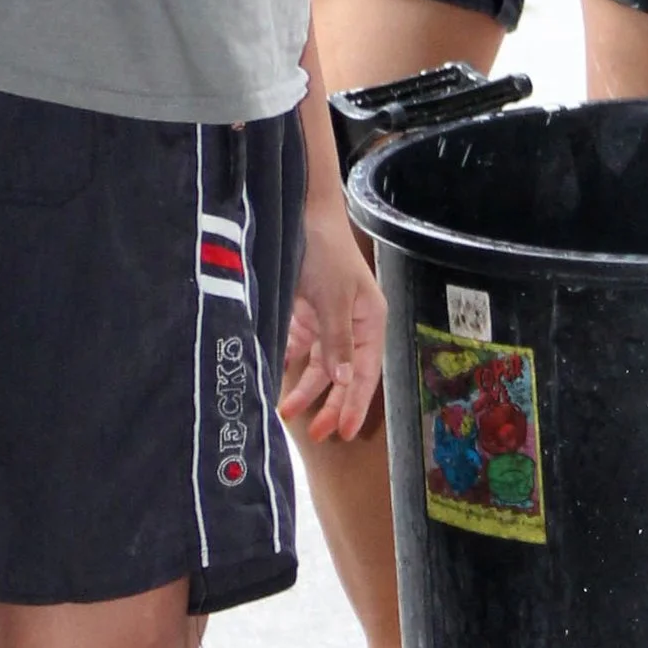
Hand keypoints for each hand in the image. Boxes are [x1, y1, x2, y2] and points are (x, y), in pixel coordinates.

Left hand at [279, 204, 385, 443]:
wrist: (299, 213)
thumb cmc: (326, 250)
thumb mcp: (334, 298)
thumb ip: (338, 342)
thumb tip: (344, 382)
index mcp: (370, 321)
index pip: (365, 373)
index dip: (356, 403)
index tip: (346, 432)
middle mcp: (352, 324)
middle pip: (343, 374)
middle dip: (330, 404)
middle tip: (317, 434)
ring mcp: (327, 319)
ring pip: (319, 365)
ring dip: (305, 388)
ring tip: (287, 410)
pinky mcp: (304, 312)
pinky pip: (299, 347)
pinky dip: (289, 363)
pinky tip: (277, 378)